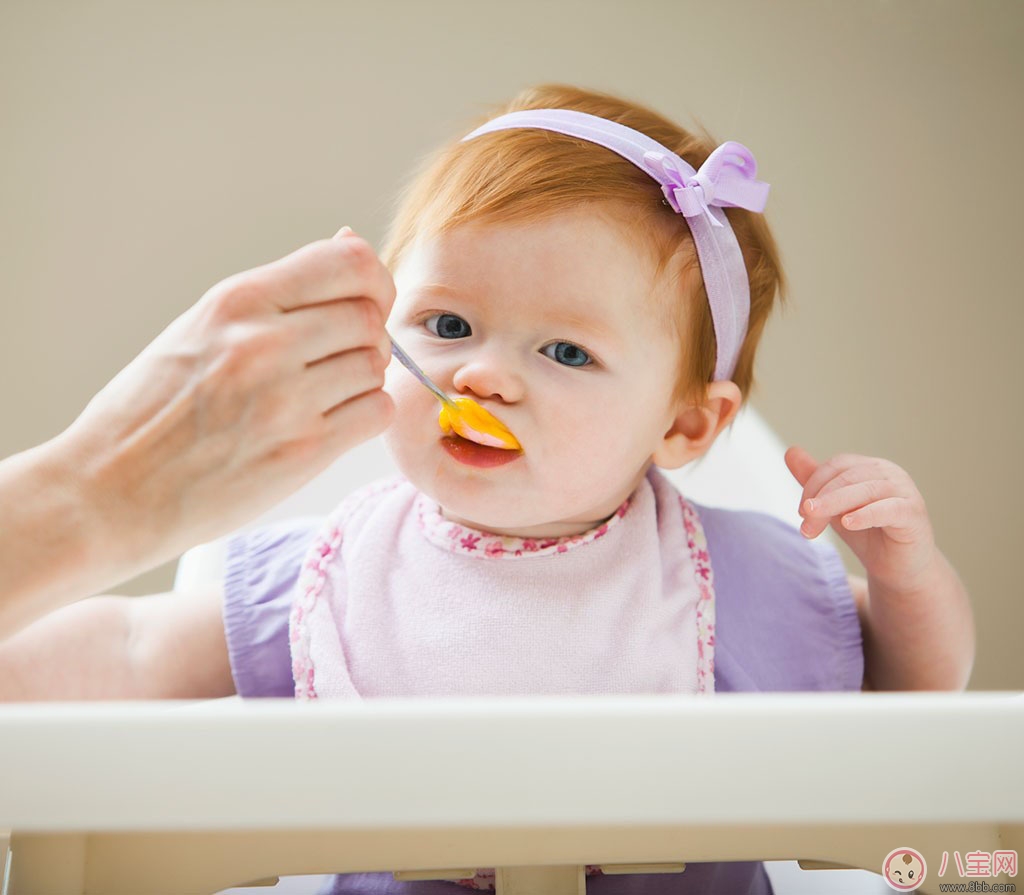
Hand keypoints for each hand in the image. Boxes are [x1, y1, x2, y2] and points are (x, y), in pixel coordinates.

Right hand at [52, 227, 396, 570]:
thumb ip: (278, 292)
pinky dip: (367, 413)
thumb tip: (348, 243)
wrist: (112, 489)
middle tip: (341, 355)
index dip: (374, 280)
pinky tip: (335, 418)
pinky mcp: (304, 451)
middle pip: (369, 316)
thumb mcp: (201, 326)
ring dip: (365, 376)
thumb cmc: (152, 408)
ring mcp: (286, 399)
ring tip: (328, 390)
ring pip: (376, 365)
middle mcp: (264, 344)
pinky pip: (376, 412)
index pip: (348, 265)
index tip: (367, 298)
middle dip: (367, 334)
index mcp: (237, 302)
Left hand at [785, 445, 938, 593]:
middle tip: (805, 522)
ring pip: (865, 491)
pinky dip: (866, 514)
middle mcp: (889, 473)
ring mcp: (905, 491)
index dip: (813, 485)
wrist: (898, 569)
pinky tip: (848, 523)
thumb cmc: (866, 535)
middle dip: (821, 500)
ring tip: (814, 523)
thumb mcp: (834, 508)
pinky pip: (889, 509)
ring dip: (835, 506)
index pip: (836, 466)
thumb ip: (814, 481)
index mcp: (869, 467)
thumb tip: (790, 451)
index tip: (801, 512)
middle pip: (847, 477)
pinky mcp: (914, 513)